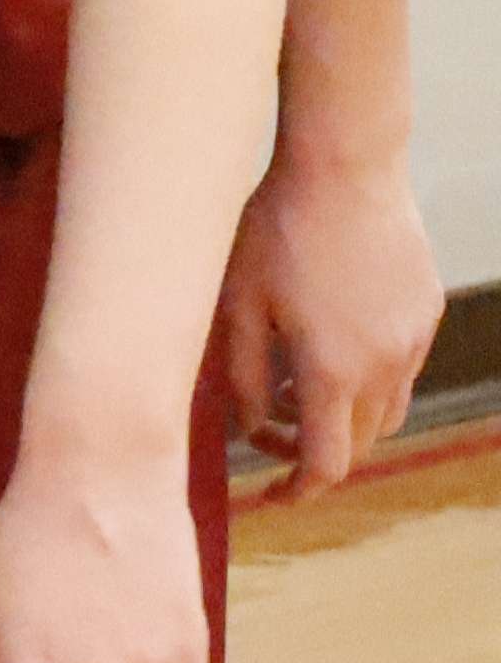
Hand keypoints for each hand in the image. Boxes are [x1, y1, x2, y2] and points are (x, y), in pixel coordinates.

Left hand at [215, 139, 439, 497]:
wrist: (345, 167)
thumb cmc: (276, 231)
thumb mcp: (236, 306)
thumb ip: (238, 378)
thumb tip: (243, 428)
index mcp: (332, 372)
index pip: (325, 464)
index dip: (297, 490)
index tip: (272, 496)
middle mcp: (384, 366)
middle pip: (358, 443)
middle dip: (313, 450)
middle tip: (266, 429)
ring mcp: (413, 339)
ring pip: (384, 410)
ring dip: (342, 416)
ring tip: (289, 382)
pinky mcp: (426, 312)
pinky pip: (399, 367)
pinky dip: (366, 377)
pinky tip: (326, 339)